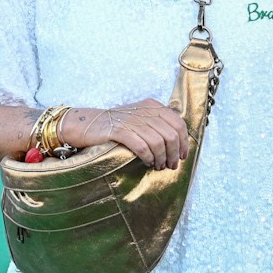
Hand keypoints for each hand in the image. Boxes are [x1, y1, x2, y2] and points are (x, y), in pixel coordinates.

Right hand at [59, 99, 190, 169]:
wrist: (89, 124)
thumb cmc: (117, 125)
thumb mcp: (141, 118)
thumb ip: (158, 125)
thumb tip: (177, 146)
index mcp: (153, 106)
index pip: (178, 123)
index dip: (184, 142)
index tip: (183, 156)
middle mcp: (145, 111)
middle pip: (170, 135)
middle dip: (174, 154)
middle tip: (171, 166)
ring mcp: (132, 120)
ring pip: (158, 142)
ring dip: (162, 158)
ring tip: (159, 166)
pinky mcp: (120, 131)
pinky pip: (142, 147)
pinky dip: (148, 157)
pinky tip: (148, 163)